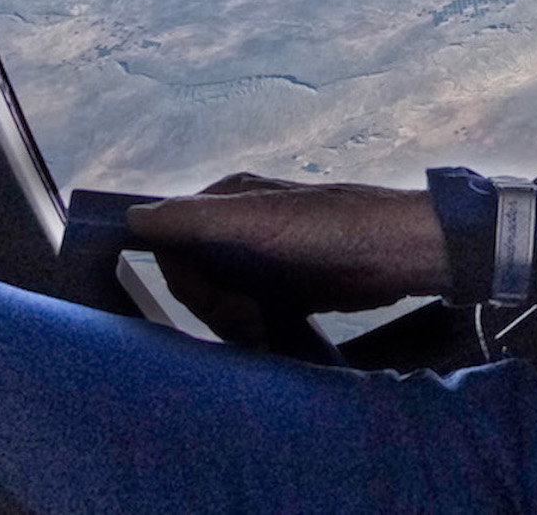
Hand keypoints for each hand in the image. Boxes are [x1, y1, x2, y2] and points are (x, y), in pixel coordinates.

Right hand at [126, 173, 453, 346]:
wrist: (403, 254)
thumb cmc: (335, 229)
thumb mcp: (262, 221)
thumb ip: (197, 218)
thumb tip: (133, 216)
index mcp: (230, 199)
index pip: (170, 242)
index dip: (186, 280)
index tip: (220, 302)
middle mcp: (240, 224)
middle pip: (193, 277)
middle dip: (216, 306)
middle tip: (251, 319)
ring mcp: (262, 256)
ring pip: (218, 299)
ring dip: (235, 322)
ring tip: (266, 329)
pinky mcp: (284, 286)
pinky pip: (246, 312)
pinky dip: (252, 328)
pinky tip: (270, 336)